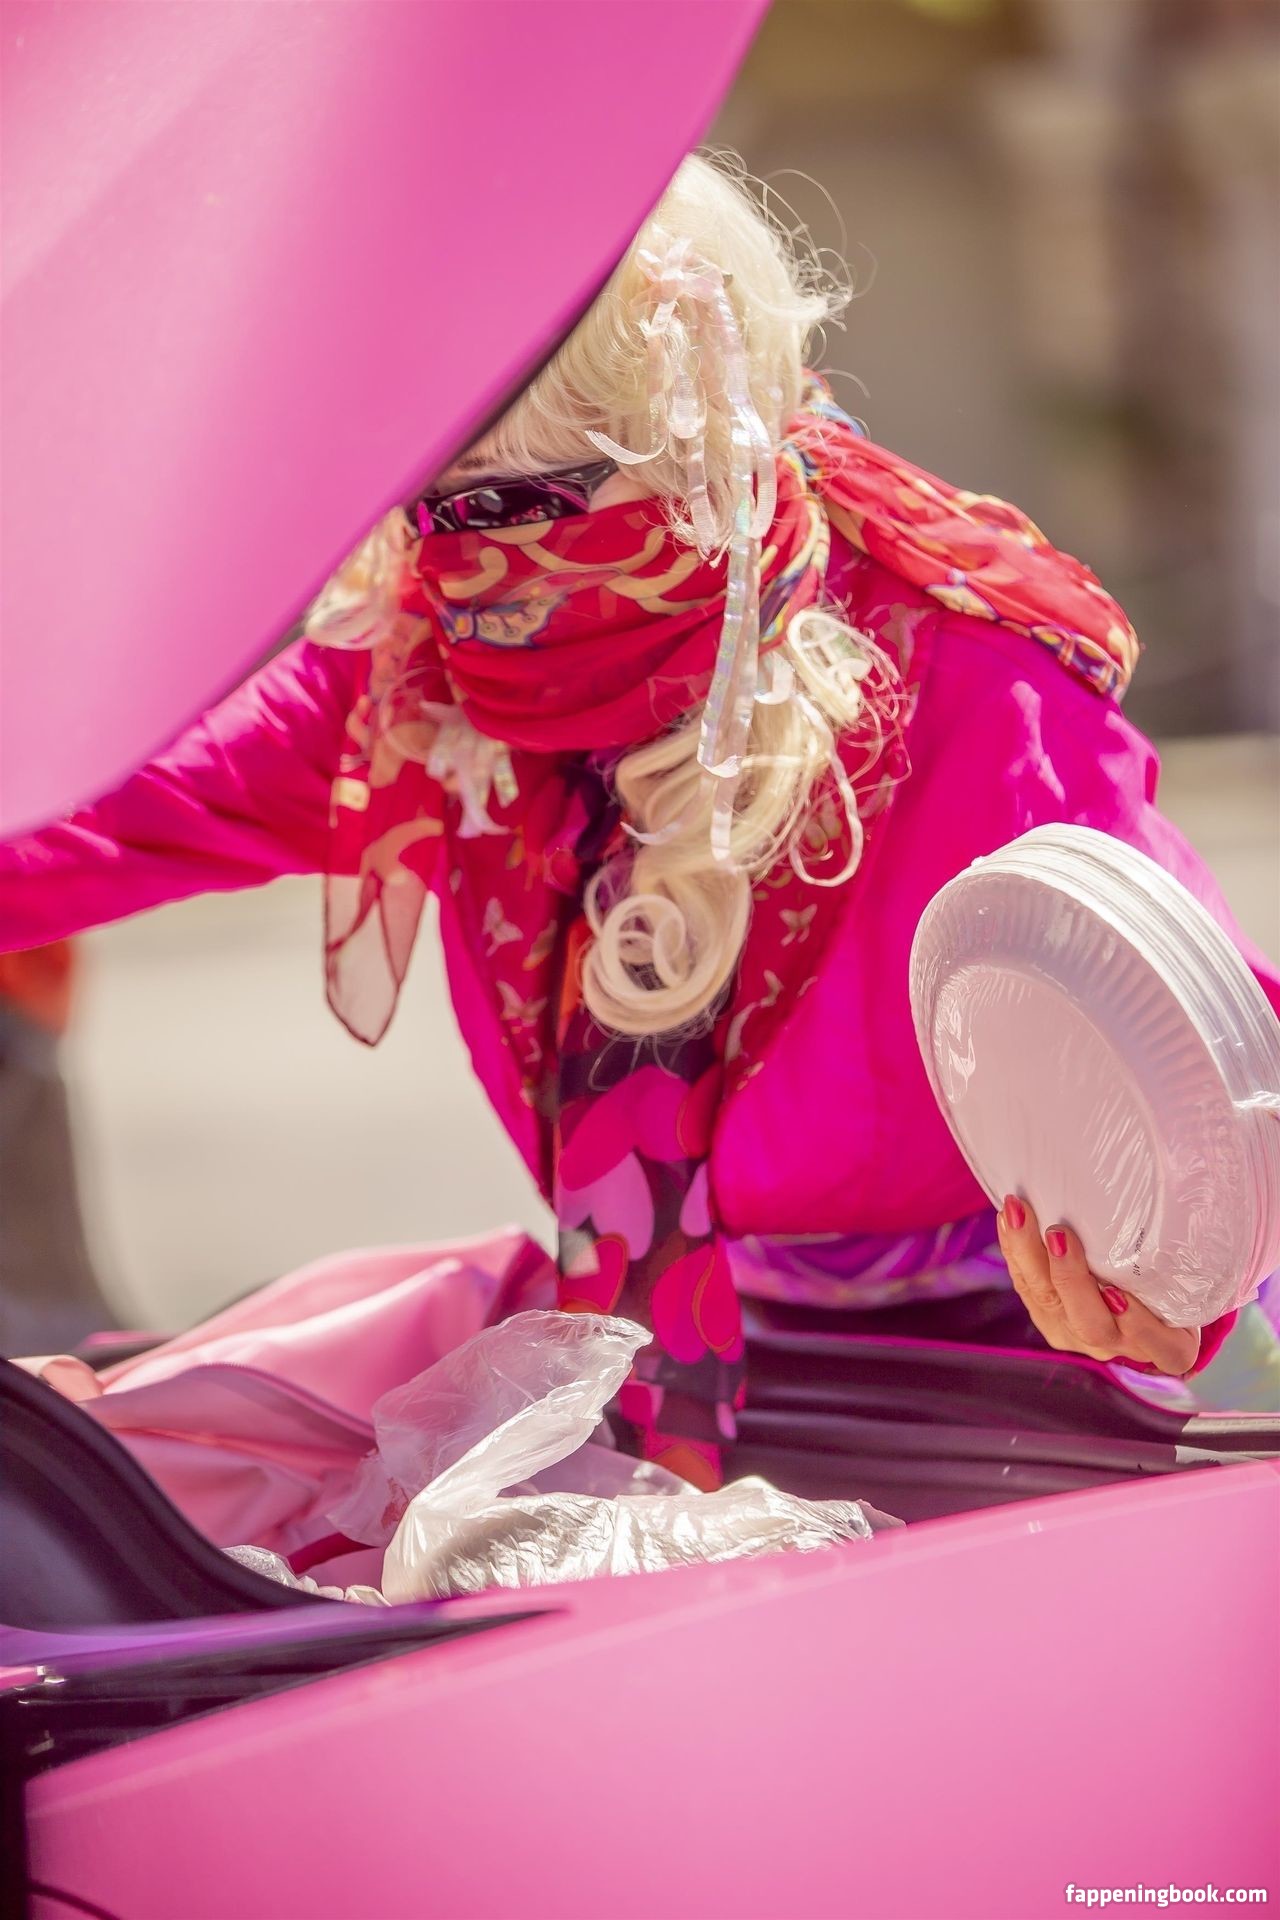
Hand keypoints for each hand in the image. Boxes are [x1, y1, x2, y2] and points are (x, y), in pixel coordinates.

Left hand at [996, 1195, 1199, 1376]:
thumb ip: (1180, 1253)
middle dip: (1070, 1280)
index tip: (1119, 1294)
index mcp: (1169, 1344)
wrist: (1145, 1295)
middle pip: (1091, 1325)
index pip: (1161, 1346)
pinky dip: (1015, 1254)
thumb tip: (1182, 1187)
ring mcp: (1081, 1338)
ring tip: (1018, 1213)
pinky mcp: (1051, 1323)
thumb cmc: (1175, 1276)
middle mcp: (1122, 1346)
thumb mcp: (1190, 1272)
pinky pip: (1028, 1292)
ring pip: (1049, 1305)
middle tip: (1059, 1234)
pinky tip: (1008, 1220)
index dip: (1138, 1324)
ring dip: (1029, 1256)